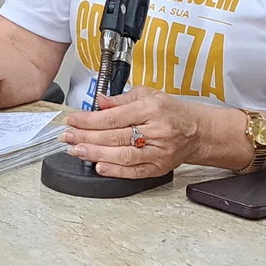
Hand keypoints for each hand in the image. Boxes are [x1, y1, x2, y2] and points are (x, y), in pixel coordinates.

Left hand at [61, 87, 205, 178]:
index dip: (90, 120)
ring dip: (96, 154)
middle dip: (87, 137)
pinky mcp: (159, 167)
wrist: (197, 131)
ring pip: (123, 155)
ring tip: (76, 151)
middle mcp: (156, 131)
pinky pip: (134, 172)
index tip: (73, 120)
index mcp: (152, 109)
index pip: (114, 116)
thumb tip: (99, 101)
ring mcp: (158, 152)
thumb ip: (122, 99)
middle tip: (67, 137)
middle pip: (115, 137)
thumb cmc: (171, 111)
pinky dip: (115, 170)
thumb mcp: (148, 94)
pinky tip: (99, 166)